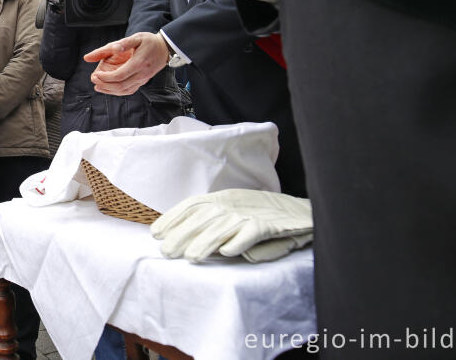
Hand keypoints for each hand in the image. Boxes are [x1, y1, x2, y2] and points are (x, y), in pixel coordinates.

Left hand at [83, 32, 169, 95]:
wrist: (165, 48)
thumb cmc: (149, 41)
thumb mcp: (135, 38)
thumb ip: (121, 44)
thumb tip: (112, 48)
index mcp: (139, 63)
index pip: (119, 76)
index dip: (105, 78)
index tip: (95, 74)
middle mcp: (142, 74)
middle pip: (121, 86)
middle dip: (105, 85)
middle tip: (93, 79)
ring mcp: (143, 79)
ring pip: (125, 91)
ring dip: (110, 91)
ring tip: (97, 86)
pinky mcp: (143, 81)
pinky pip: (130, 90)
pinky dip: (118, 92)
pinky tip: (108, 88)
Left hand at [151, 189, 312, 262]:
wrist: (299, 212)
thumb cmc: (261, 214)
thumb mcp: (234, 212)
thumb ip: (215, 223)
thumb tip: (196, 240)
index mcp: (222, 198)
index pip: (192, 206)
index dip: (173, 217)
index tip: (156, 232)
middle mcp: (232, 205)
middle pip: (203, 218)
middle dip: (182, 234)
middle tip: (167, 251)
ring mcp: (250, 215)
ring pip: (223, 228)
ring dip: (205, 242)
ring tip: (191, 256)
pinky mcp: (269, 226)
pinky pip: (251, 233)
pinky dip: (239, 241)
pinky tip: (227, 252)